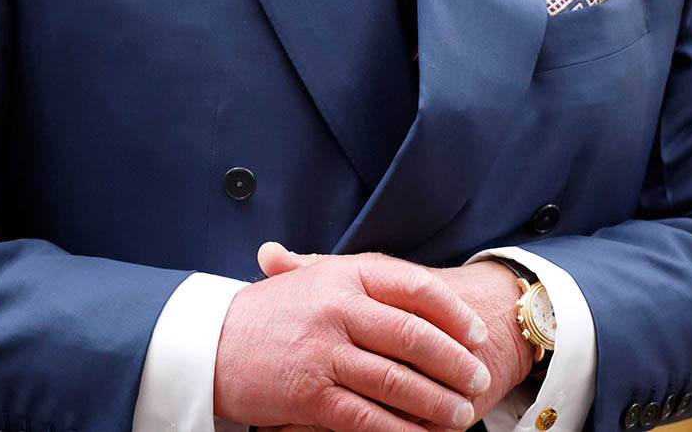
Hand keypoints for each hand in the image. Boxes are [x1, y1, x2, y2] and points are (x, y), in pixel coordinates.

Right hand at [213, 243, 491, 431]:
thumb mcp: (316, 280)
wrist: (213, 341)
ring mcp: (325, 351)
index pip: (415, 288)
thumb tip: (421, 293)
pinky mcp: (311, 395)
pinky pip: (368, 418)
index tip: (476, 333)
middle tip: (478, 379)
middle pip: (415, 336)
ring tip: (462, 415)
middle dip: (454, 363)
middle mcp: (338, 308)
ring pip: (398, 381)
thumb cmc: (272, 311)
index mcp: (344, 275)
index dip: (453, 313)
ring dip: (437, 402)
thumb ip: (363, 281)